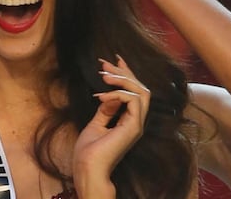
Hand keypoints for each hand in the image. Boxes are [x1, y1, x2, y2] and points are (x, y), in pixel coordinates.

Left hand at [73, 56, 150, 197]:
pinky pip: (133, 100)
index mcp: (130, 122)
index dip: (127, 75)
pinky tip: (102, 95)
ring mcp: (137, 125)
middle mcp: (137, 122)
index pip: (135, 93)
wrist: (88, 170)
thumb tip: (109, 95)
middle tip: (106, 64)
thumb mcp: (95, 124)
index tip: (114, 61)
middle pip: (141, 89)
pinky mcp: (133, 127)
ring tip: (104, 76)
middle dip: (124, 72)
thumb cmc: (89, 153)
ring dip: (123, 80)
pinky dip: (118, 93)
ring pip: (142, 92)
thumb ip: (105, 110)